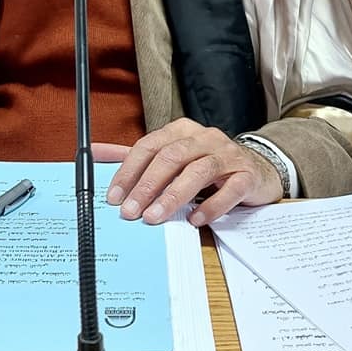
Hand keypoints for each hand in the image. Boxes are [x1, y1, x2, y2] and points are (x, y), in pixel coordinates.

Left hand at [93, 118, 283, 226]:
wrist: (257, 168)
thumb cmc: (207, 164)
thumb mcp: (170, 155)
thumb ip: (134, 155)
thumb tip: (94, 152)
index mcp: (181, 131)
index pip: (150, 146)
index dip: (130, 171)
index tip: (115, 196)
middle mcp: (205, 138)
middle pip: (172, 157)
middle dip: (148, 185)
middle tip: (131, 211)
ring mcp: (228, 156)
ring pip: (199, 172)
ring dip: (173, 196)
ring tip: (155, 217)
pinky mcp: (247, 176)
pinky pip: (230, 190)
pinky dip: (211, 206)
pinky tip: (195, 219)